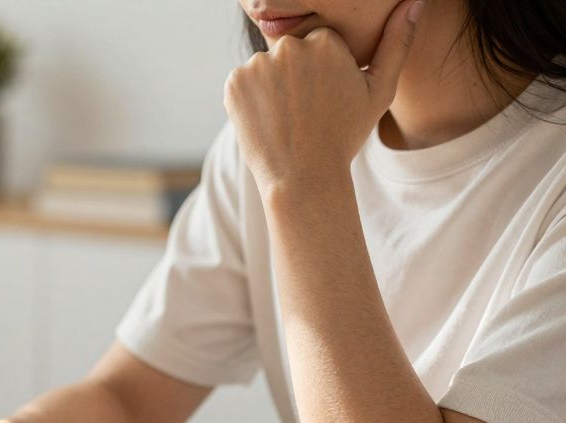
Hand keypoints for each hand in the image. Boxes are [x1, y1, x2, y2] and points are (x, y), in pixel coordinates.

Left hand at [223, 0, 423, 189]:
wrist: (303, 176)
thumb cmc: (344, 136)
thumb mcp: (379, 91)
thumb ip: (397, 43)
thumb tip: (416, 1)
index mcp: (326, 42)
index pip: (320, 45)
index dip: (323, 73)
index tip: (326, 98)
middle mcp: (289, 46)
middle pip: (291, 53)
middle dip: (296, 76)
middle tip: (305, 111)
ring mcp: (257, 65)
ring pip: (266, 68)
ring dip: (272, 87)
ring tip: (287, 117)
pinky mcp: (234, 84)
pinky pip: (243, 83)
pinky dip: (251, 99)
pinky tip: (267, 120)